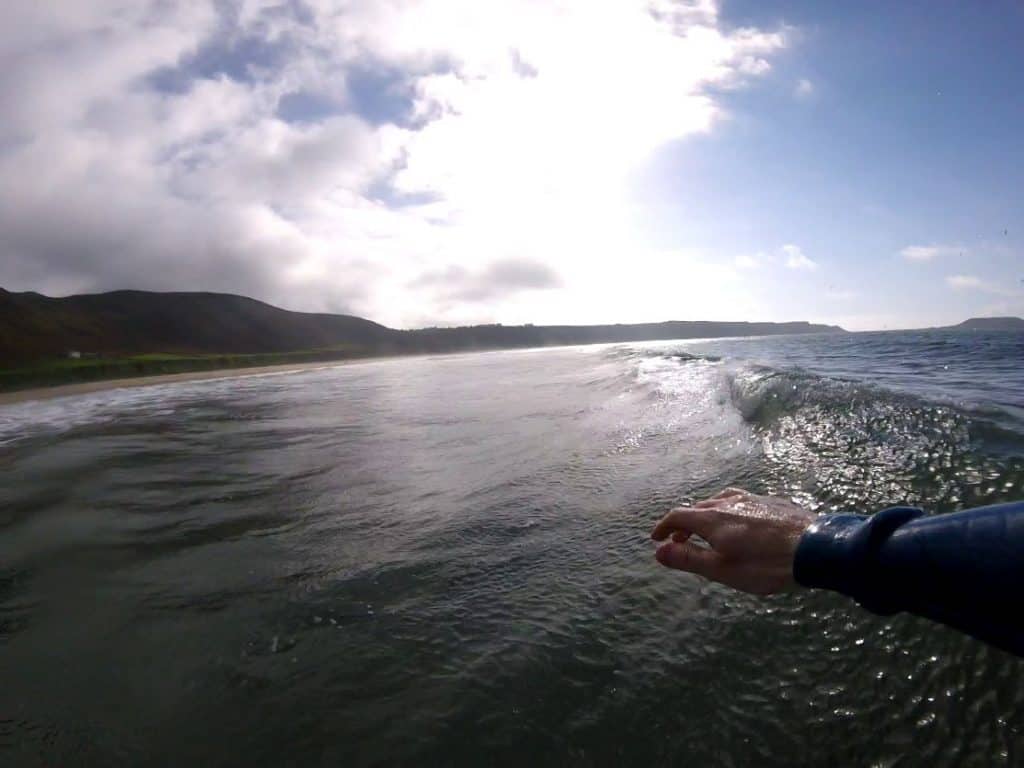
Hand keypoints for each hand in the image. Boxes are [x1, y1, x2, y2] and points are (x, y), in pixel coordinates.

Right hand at [650, 488, 815, 594]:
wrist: (816, 548)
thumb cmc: (766, 564)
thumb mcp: (722, 570)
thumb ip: (688, 559)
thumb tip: (658, 551)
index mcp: (712, 518)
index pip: (678, 516)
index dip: (664, 527)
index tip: (656, 539)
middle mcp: (728, 501)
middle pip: (698, 508)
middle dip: (685, 524)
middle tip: (681, 542)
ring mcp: (752, 498)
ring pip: (720, 501)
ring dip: (707, 516)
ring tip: (709, 532)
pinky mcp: (772, 501)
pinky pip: (741, 502)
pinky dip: (729, 512)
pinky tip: (741, 525)